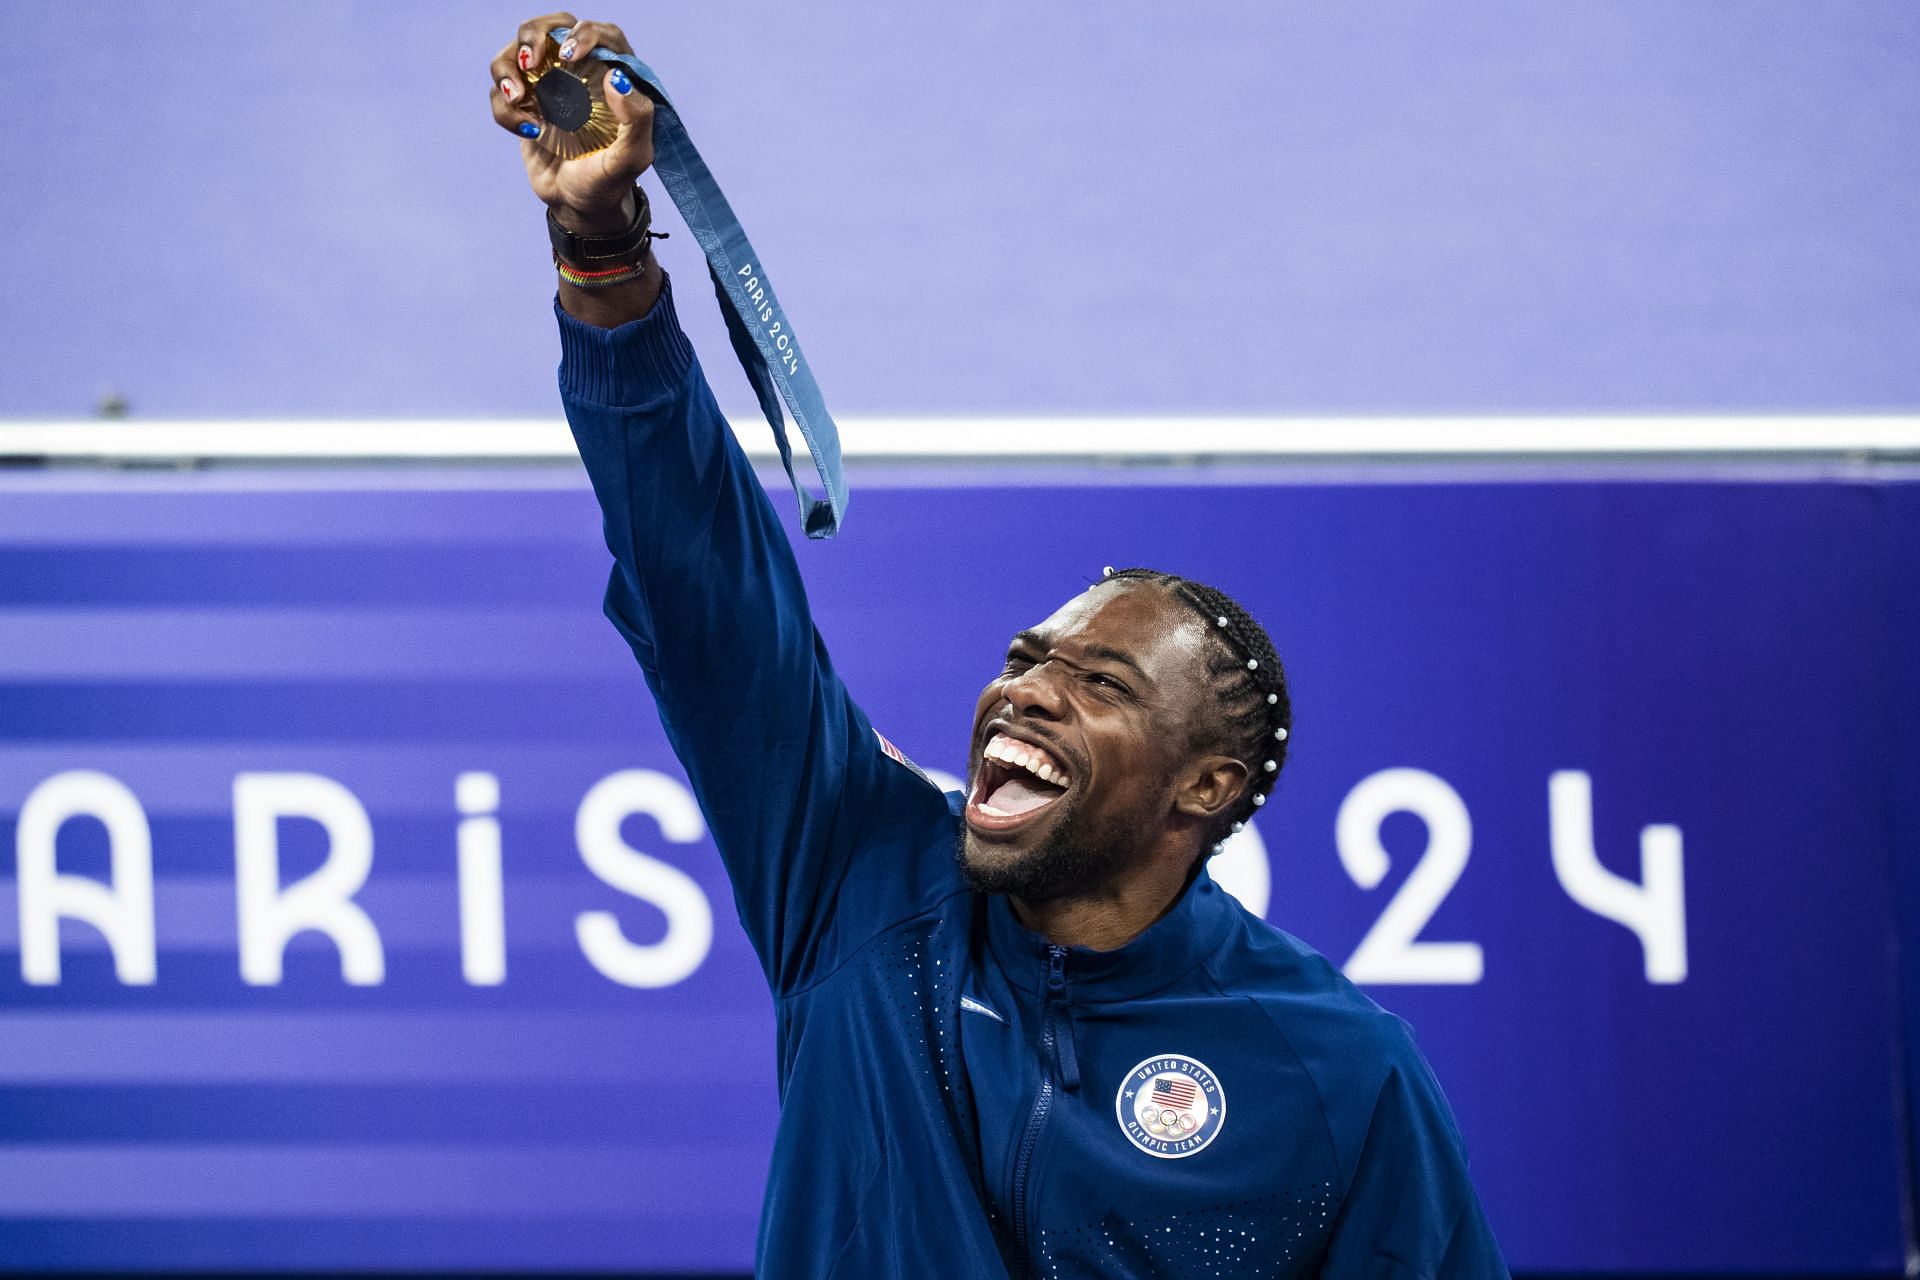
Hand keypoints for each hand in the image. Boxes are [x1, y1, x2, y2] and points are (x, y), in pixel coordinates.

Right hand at [489, 13, 654, 231]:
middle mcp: (579, 72)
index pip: (600, 33)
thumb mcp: (633, 157)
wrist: (580, 207)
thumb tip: (617, 76)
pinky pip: (501, 91)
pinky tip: (529, 131)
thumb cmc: (611, 181)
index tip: (570, 57)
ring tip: (520, 101)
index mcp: (613, 75)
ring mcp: (548, 85)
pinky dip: (506, 109)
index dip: (583, 33)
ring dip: (508, 69)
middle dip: (534, 36)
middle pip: (550, 27)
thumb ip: (637, 118)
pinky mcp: (524, 103)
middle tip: (531, 63)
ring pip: (516, 52)